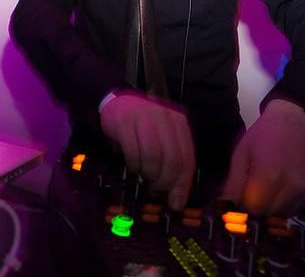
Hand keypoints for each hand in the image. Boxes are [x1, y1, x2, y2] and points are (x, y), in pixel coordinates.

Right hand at [99, 91, 194, 210]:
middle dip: (165, 182)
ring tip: (144, 177)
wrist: (116, 101)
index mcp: (179, 122)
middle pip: (172, 159)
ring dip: (149, 174)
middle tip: (157, 191)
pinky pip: (133, 151)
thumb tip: (177, 195)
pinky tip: (132, 166)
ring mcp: (144, 117)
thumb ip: (172, 159)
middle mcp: (165, 118)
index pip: (187, 158)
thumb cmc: (143, 125)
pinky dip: (133, 164)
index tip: (176, 203)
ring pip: (153, 156)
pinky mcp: (124, 121)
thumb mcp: (163, 136)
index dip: (182, 184)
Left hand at [221, 99, 304, 214]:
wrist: (301, 118)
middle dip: (261, 209)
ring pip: (290, 213)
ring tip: (276, 184)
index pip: (255, 210)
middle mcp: (296, 186)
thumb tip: (226, 210)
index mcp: (270, 175)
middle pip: (273, 215)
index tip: (242, 202)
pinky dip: (296, 201)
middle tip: (258, 193)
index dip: (246, 209)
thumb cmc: (266, 133)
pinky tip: (292, 183)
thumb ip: (234, 184)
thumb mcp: (242, 153)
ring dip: (279, 206)